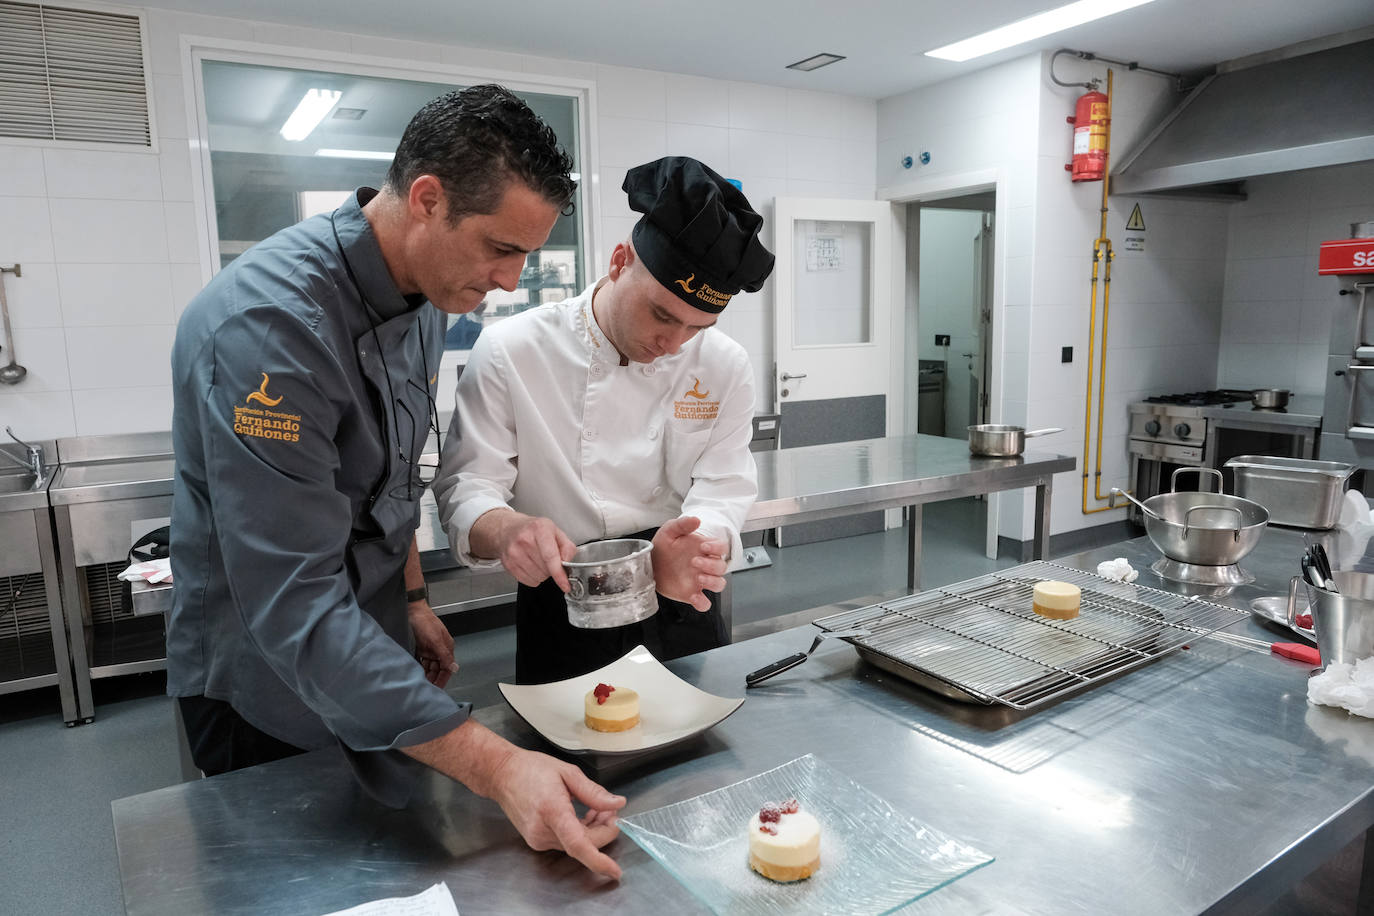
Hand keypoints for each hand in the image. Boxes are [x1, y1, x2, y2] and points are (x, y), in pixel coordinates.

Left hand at [408, 601, 458, 687]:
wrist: (412, 611)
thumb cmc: (425, 622)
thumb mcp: (435, 639)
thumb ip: (444, 655)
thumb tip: (454, 668)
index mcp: (447, 648)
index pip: (447, 668)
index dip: (442, 679)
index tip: (436, 688)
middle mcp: (439, 650)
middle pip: (438, 669)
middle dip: (433, 679)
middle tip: (426, 688)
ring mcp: (430, 650)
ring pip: (430, 667)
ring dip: (426, 675)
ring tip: (420, 683)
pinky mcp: (421, 649)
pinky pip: (422, 662)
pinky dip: (420, 668)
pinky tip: (415, 674)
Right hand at [484, 510, 577, 590]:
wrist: (508, 530)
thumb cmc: (533, 530)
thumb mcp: (555, 531)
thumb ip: (567, 546)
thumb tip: (567, 561)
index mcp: (540, 529)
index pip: (550, 557)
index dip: (559, 574)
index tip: (565, 584)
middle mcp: (524, 540)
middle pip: (545, 569)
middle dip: (552, 570)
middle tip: (548, 559)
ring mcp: (514, 553)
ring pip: (537, 577)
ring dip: (542, 574)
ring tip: (538, 560)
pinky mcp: (508, 564)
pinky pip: (528, 581)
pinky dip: (533, 577)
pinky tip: (531, 565)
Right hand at [489, 747, 625, 879]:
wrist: (502, 775)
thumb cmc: (531, 769)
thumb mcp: (568, 772)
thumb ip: (594, 792)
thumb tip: (616, 804)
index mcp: (552, 811)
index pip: (578, 845)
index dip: (599, 860)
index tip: (614, 870)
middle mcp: (543, 831)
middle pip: (583, 845)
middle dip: (604, 831)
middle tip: (612, 811)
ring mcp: (538, 839)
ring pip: (576, 845)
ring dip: (592, 831)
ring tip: (598, 809)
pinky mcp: (536, 841)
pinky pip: (565, 842)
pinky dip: (579, 832)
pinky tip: (583, 816)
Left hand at [651, 516, 727, 610]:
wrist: (649, 564)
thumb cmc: (663, 546)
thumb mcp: (669, 531)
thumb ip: (682, 524)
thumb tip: (696, 520)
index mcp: (704, 549)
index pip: (721, 548)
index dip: (717, 548)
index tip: (704, 547)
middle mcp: (705, 566)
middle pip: (721, 567)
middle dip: (711, 565)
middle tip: (694, 561)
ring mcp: (700, 581)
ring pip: (719, 584)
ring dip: (713, 582)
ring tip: (699, 578)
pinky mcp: (691, 594)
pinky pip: (704, 603)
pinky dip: (703, 603)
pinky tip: (694, 597)